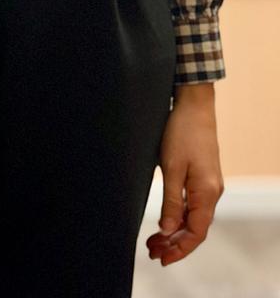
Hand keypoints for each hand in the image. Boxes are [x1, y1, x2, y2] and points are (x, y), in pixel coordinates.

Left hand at [146, 83, 224, 265]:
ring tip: (154, 241)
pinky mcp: (203, 176)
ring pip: (194, 217)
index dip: (179, 249)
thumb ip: (172, 201)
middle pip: (196, 228)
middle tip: (151, 251)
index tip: (161, 258)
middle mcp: (212, 192)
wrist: (194, 105)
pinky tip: (166, 220)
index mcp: (207, 192)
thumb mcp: (172, 168)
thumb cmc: (182, 132)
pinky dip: (179, 216)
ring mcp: (209, 184)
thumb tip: (168, 231)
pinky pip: (193, 205)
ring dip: (175, 231)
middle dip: (174, 244)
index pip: (196, 233)